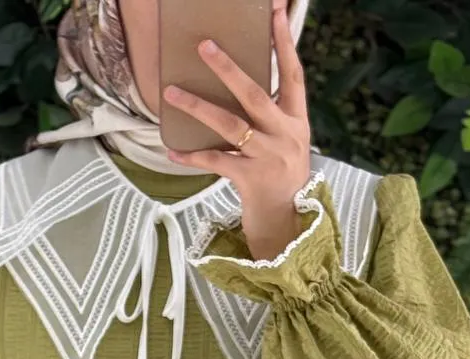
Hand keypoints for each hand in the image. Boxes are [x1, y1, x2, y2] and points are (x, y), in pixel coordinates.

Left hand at [162, 0, 312, 259]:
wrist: (286, 226)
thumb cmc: (280, 181)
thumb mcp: (286, 144)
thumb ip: (273, 117)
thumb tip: (241, 86)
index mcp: (296, 122)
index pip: (293, 74)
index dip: (285, 42)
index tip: (277, 11)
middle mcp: (286, 135)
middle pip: (255, 94)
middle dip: (229, 68)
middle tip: (205, 46)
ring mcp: (268, 157)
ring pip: (230, 124)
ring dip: (198, 106)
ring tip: (172, 92)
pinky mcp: (250, 179)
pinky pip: (215, 161)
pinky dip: (192, 156)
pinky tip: (173, 151)